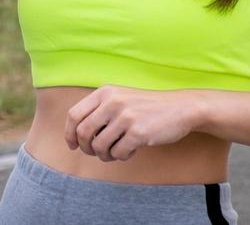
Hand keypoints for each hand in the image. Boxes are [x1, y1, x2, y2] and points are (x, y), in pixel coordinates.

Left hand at [64, 85, 204, 161]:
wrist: (180, 108)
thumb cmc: (147, 107)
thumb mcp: (120, 98)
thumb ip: (99, 110)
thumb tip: (76, 136)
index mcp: (105, 92)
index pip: (74, 115)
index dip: (69, 133)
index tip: (73, 145)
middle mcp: (112, 102)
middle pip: (83, 133)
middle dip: (86, 148)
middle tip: (96, 153)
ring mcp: (125, 117)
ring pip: (99, 146)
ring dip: (105, 155)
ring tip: (115, 152)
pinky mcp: (138, 133)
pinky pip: (118, 153)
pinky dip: (121, 156)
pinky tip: (130, 150)